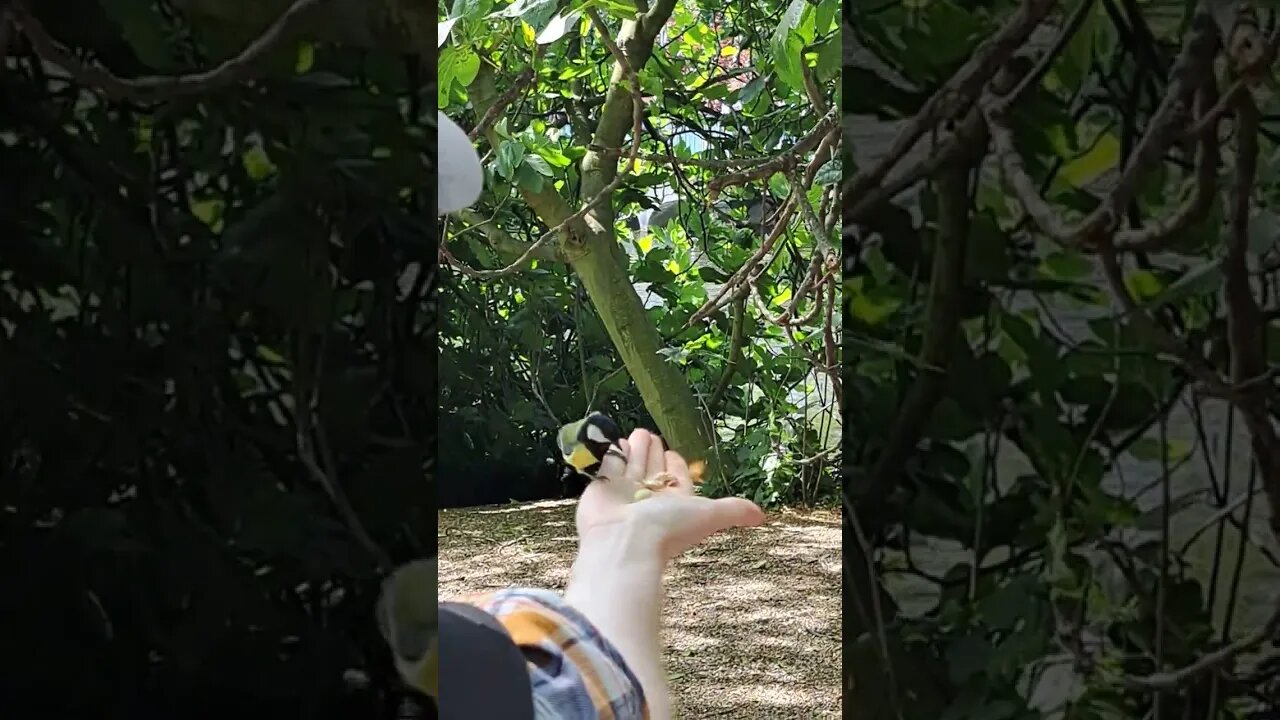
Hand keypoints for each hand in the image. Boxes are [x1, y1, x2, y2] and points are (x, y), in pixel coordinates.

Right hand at [565, 429, 763, 719]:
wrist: (624, 542)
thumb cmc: (667, 530)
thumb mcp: (708, 515)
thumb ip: (733, 511)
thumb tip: (762, 516)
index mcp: (675, 501)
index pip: (676, 478)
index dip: (676, 466)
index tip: (674, 455)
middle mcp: (649, 496)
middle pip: (653, 467)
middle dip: (654, 452)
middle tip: (652, 436)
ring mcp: (624, 491)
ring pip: (633, 462)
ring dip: (636, 447)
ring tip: (638, 433)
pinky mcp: (602, 485)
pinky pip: (610, 463)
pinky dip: (614, 452)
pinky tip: (617, 442)